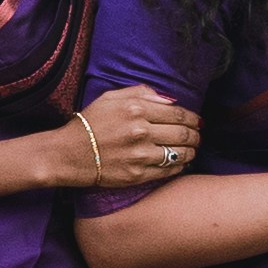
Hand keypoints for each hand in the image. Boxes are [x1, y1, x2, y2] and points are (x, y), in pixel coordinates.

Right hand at [56, 81, 196, 191]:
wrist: (68, 154)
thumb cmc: (89, 123)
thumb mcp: (111, 98)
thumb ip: (142, 92)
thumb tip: (170, 98)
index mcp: (136, 109)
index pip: (177, 113)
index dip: (192, 118)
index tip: (197, 121)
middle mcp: (140, 132)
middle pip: (183, 133)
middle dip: (196, 134)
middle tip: (199, 135)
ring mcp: (139, 155)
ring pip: (180, 153)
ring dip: (192, 151)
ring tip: (193, 149)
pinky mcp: (137, 175)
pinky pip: (168, 171)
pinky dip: (180, 166)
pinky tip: (182, 163)